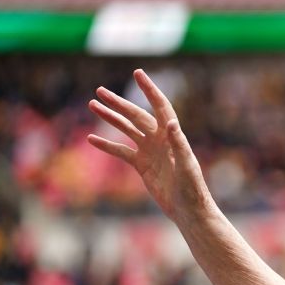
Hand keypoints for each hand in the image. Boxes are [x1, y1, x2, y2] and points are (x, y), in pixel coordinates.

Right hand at [87, 69, 212, 223]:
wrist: (188, 211)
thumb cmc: (193, 189)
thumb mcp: (187, 166)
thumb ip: (179, 144)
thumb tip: (171, 122)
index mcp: (173, 136)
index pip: (161, 106)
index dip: (149, 90)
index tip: (138, 73)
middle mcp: (160, 140)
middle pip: (137, 116)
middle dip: (119, 103)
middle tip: (99, 91)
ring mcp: (150, 152)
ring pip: (127, 129)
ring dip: (110, 118)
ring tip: (92, 105)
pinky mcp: (142, 166)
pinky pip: (122, 151)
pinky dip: (107, 145)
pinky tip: (91, 139)